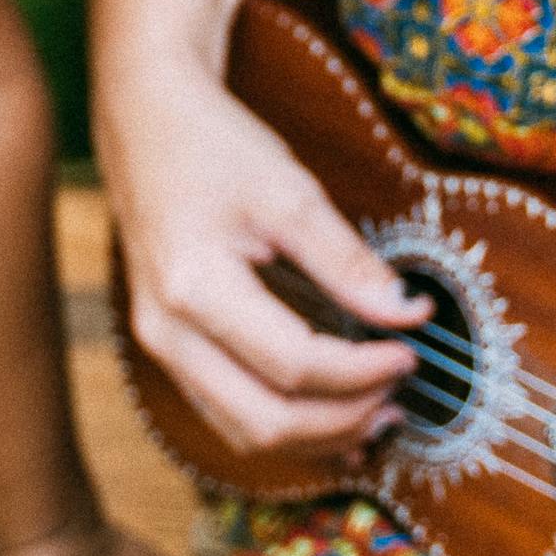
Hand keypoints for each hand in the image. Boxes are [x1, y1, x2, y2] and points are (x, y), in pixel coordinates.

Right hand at [102, 65, 422, 454]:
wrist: (145, 119)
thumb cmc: (213, 146)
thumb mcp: (289, 192)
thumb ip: (348, 261)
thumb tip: (408, 312)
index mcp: (194, 287)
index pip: (294, 364)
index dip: (361, 371)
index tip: (410, 351)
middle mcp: (167, 332)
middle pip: (266, 420)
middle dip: (342, 420)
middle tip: (399, 396)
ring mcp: (160, 345)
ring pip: (243, 431)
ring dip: (315, 436)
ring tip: (376, 414)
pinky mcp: (169, 347)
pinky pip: (227, 413)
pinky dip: (283, 426)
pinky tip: (330, 416)